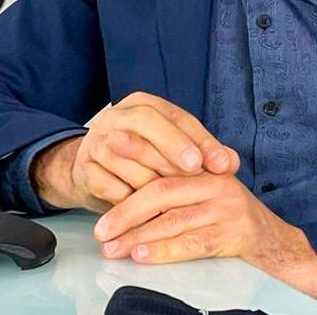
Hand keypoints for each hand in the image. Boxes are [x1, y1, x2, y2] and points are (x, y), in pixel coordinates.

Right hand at [31, 92, 239, 211]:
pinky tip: (146, 211)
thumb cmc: (141, 160)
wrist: (91, 172)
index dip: (200, 139)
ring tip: (174, 197)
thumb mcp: (171, 149)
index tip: (220, 163)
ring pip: (126, 155)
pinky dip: (128, 198)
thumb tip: (231, 162)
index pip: (175, 116)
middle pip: (146, 124)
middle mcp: (117, 117)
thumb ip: (203, 153)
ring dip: (152, 178)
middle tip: (196, 171)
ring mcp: (96, 142)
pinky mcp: (84, 170)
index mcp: (142, 104)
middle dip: (174, 148)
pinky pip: (108, 184)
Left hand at [91, 173, 316, 308]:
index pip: (163, 164)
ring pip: (174, 219)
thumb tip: (126, 198)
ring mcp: (228, 207)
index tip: (103, 168)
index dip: (132, 165)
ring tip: (113, 248)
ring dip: (138, 235)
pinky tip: (143, 256)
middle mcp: (218, 182)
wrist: (279, 246)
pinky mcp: (235, 233)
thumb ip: (177, 191)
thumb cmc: (234, 223)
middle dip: (126, 210)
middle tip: (101, 230)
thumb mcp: (207, 197)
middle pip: (162, 191)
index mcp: (207, 169)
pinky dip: (164, 250)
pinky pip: (193, 242)